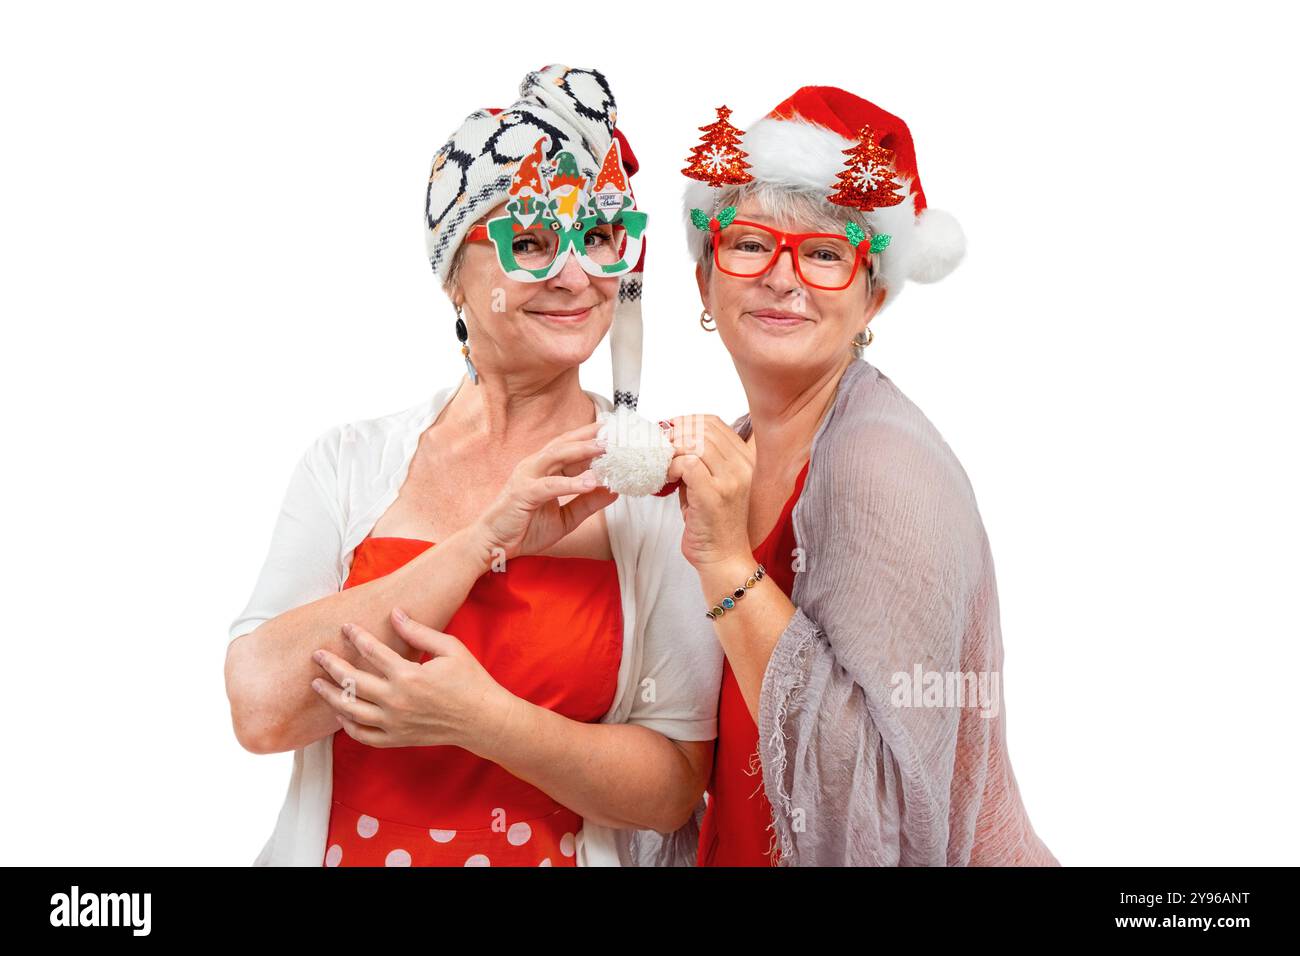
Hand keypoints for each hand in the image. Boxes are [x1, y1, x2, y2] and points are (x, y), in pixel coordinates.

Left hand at [310, 607, 518, 754]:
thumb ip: (418, 631)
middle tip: (317, 654)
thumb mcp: (450, 648)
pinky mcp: (397, 738)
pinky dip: (347, 725)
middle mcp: (396, 700)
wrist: (482, 719)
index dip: (356, 636)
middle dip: (331, 665)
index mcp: (409, 675)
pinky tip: (340, 713)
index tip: (345, 627)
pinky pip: (363, 735)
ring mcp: (394, 723)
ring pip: (350, 710)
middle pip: (352, 680)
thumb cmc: (470, 679)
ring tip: (317, 684)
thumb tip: (394, 613)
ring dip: (330, 695)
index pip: (372, 651)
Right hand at [470, 420, 618, 559]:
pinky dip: (570, 483)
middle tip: (615, 432)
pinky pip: (549, 485)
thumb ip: (587, 504)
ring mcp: (527, 477)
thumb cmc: (524, 528)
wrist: (494, 545)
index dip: (592, 438)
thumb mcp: (565, 518)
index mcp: (544, 469)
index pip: (570, 446)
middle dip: (590, 436)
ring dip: (582, 451)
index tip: (616, 433)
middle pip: (565, 443)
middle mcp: (535, 466)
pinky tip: (589, 483)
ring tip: (604, 449)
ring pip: (556, 456)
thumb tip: (613, 491)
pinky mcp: (523, 493)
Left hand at [663, 414, 755, 569]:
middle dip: (675, 434)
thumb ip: (699, 459)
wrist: (723, 558)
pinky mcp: (714, 494)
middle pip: (703, 429)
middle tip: (660, 448)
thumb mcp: (711, 483)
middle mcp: (743, 466)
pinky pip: (688, 463)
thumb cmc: (713, 523)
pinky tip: (668, 480)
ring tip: (664, 465)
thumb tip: (671, 437)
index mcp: (745, 460)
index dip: (686, 422)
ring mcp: (730, 480)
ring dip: (672, 451)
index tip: (669, 432)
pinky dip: (672, 467)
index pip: (713, 423)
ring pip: (695, 443)